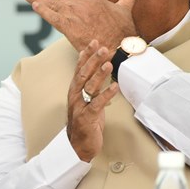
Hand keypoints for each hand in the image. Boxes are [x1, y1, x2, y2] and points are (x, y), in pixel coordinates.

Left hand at [25, 0, 144, 51]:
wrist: (120, 47)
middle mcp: (82, 3)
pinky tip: (34, 5)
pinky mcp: (69, 27)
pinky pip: (52, 17)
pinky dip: (42, 10)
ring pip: (54, 5)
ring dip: (40, 1)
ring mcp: (75, 14)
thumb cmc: (124, 30)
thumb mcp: (126, 8)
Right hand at [66, 40, 118, 161]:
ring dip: (99, 74)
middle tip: (102, 48)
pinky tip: (115, 87)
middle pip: (83, 74)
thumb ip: (92, 88)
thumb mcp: (87, 102)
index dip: (86, 56)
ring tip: (108, 63)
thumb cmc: (84, 122)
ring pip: (89, 87)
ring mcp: (80, 106)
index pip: (79, 69)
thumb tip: (99, 74)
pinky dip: (106, 95)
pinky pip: (97, 104)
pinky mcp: (87, 117)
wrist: (77, 145)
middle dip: (93, 60)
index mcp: (74, 91)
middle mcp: (75, 96)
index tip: (93, 43)